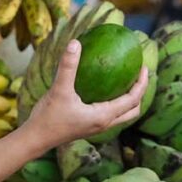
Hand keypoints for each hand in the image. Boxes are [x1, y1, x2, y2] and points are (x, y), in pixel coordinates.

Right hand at [24, 40, 147, 149]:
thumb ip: (68, 67)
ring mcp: (97, 127)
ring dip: (130, 99)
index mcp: (103, 116)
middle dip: (140, 93)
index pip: (132, 100)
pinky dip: (116, 102)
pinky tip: (104, 88)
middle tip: (140, 74)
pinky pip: (111, 113)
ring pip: (123, 114)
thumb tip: (76, 43)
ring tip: (127, 80)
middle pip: (133, 110)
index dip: (142, 83)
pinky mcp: (89, 126)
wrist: (36, 139)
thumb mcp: (59, 89)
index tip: (145, 67)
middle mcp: (104, 123)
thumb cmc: (49, 117)